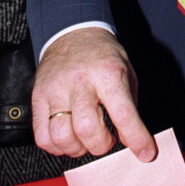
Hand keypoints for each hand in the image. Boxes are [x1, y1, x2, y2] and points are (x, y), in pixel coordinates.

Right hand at [32, 26, 155, 161]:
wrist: (73, 31)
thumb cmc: (102, 56)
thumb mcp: (126, 73)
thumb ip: (130, 107)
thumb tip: (131, 141)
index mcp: (108, 73)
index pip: (123, 114)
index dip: (137, 139)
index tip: (146, 153)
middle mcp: (80, 81)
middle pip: (87, 129)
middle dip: (101, 145)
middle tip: (107, 139)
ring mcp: (56, 89)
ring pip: (61, 136)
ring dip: (77, 148)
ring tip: (85, 138)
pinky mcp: (38, 96)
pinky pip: (42, 137)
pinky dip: (57, 146)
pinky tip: (68, 136)